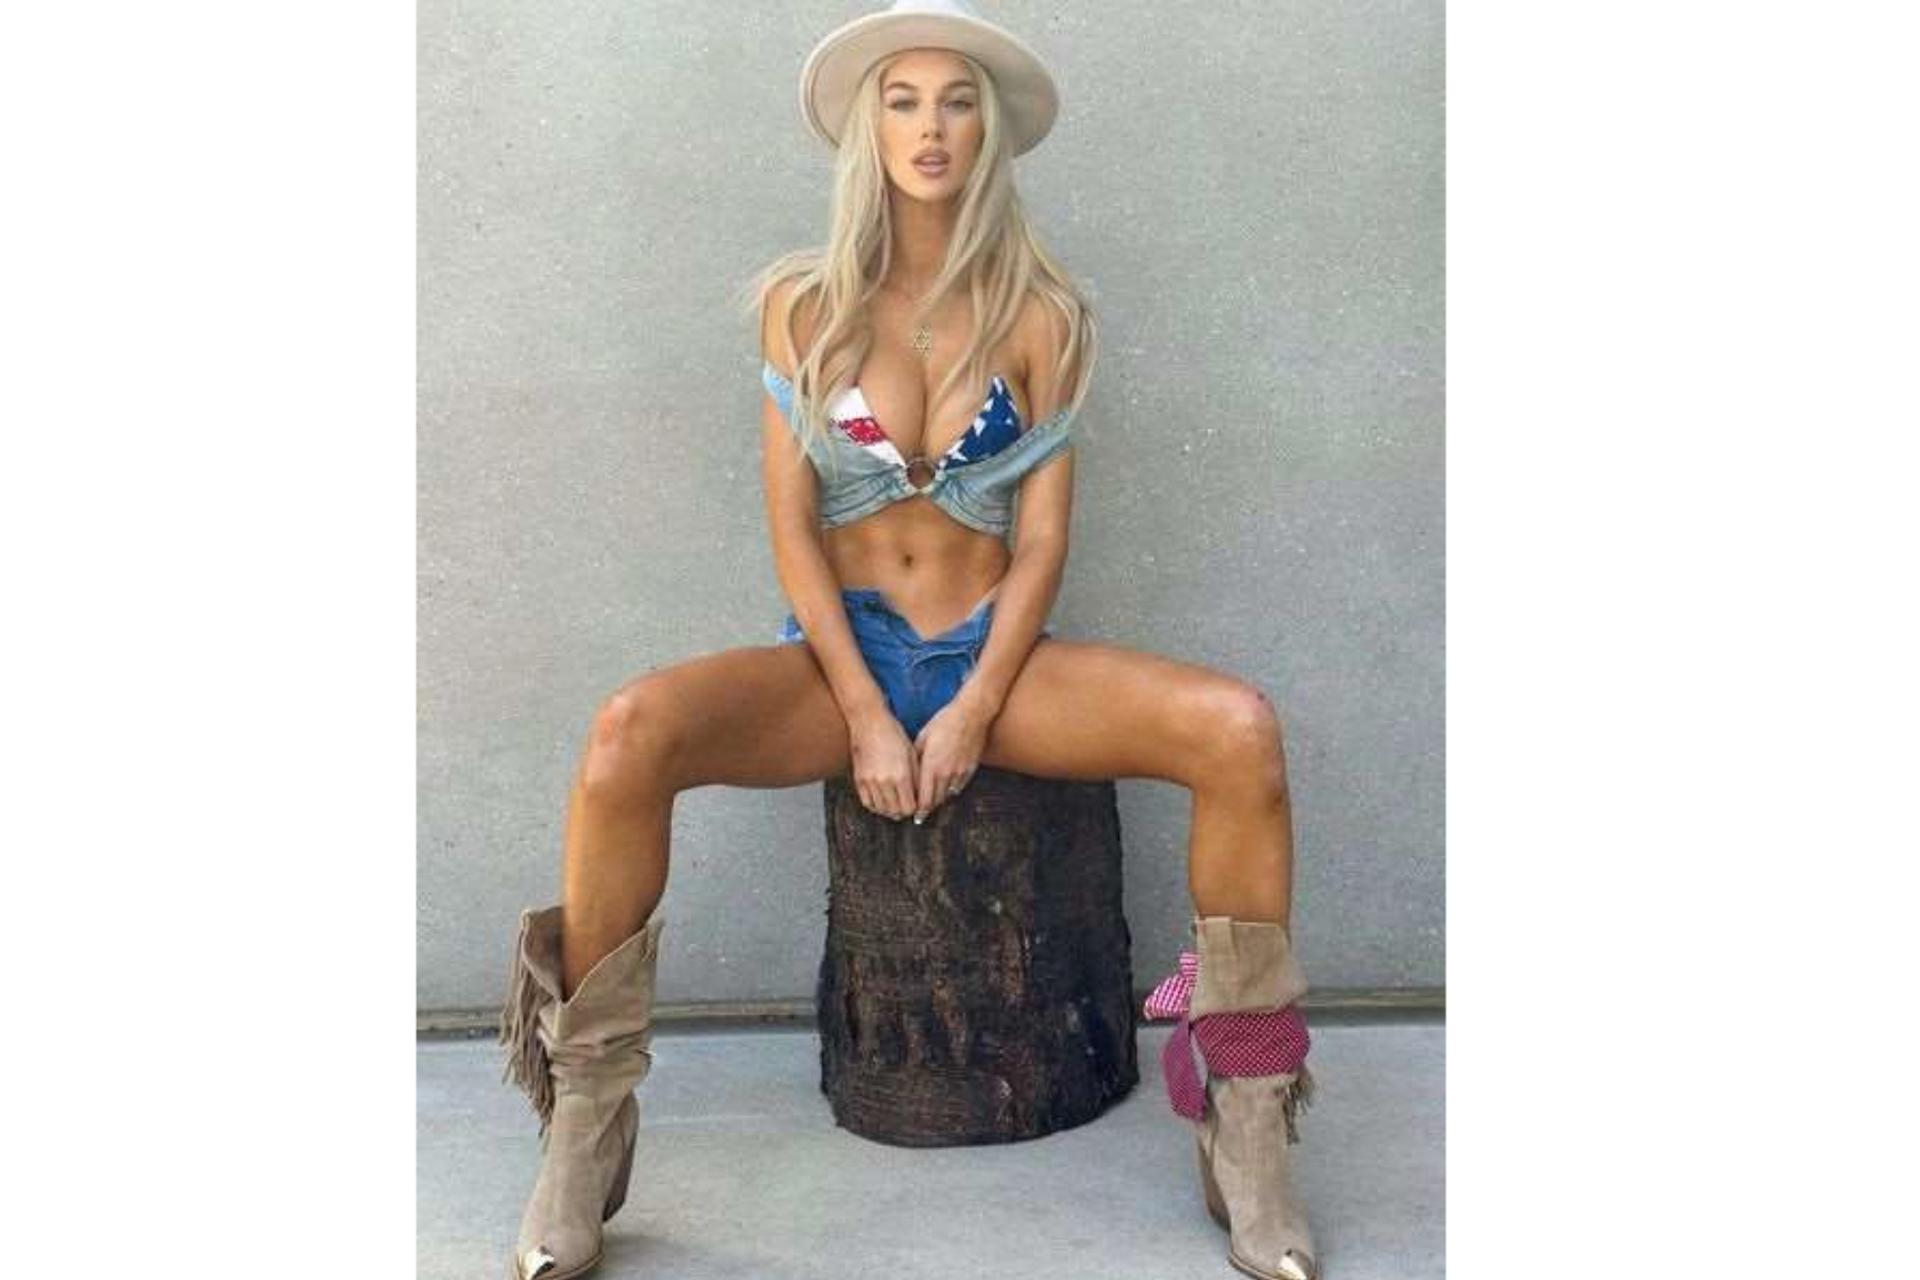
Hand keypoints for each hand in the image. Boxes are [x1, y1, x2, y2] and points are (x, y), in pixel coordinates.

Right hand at [848, 705, 918, 819]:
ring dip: (890, 811)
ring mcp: (870, 782)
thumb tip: (919, 796)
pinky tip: (882, 802)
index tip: (916, 805)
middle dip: (903, 812)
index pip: (909, 808)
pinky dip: (876, 806)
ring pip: (881, 810)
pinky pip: (867, 803)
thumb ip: (915, 778)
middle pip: (895, 812)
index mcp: (901, 776)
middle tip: (906, 806)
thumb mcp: (912, 755)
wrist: (869, 723)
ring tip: (895, 805)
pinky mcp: (859, 779)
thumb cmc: (894, 735)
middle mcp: (884, 782)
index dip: (914, 809)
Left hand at [911, 689, 992, 821]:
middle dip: (928, 808)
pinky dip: (951, 790)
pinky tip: (946, 789)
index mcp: (932, 766)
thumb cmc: (944, 722)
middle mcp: (946, 773)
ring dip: (939, 799)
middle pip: (936, 800)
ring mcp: (960, 772)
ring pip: (947, 795)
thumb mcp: (923, 738)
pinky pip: (959, 786)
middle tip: (921, 813)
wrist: (971, 715)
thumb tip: (910, 774)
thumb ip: (916, 759)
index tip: (916, 817)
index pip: (924, 798)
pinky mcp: (970, 769)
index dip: (919, 811)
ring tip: (932, 803)